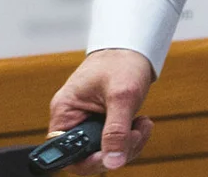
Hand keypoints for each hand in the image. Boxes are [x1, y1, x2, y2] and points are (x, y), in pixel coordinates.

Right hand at [47, 49, 154, 171]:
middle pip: (87, 157)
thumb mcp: (122, 95)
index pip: (66, 154)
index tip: (111, 154)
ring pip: (104, 154)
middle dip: (116, 151)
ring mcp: (88, 124)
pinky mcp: (102, 124)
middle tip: (136, 134)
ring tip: (142, 125)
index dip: (89, 161)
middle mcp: (72, 121)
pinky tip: (141, 123)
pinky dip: (130, 140)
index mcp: (65, 112)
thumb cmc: (121, 61)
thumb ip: (117, 130)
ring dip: (128, 145)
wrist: (133, 46)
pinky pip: (114, 144)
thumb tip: (113, 162)